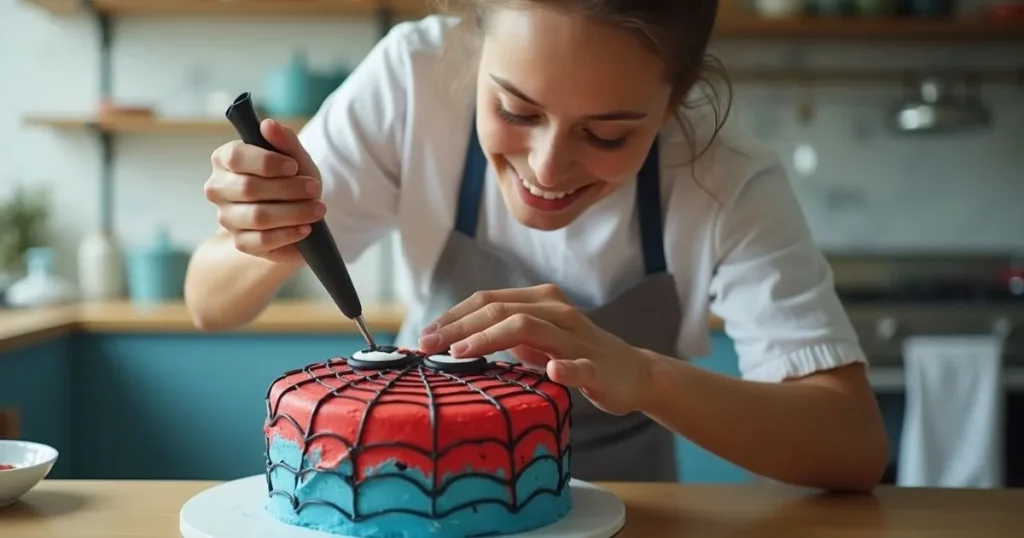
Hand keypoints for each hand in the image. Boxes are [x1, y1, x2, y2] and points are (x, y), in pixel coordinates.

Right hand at [205, 119, 324, 264]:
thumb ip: (284, 141)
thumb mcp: (295, 158)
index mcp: (225, 159)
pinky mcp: (240, 241)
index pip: (236, 157)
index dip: (266, 162)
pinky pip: (261, 242)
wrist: (298, 210)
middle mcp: (218, 188)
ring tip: (318, 209)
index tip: (294, 166)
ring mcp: (227, 217)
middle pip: (248, 189)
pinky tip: (306, 230)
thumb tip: (268, 124)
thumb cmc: (292, 178)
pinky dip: (287, 235)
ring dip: (293, 213)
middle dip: (287, 189)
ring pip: (256, 217)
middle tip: (315, 189)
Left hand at [417, 284, 657, 414]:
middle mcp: (556, 311)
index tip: (424, 335)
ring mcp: (577, 338)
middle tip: (428, 345)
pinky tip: (551, 371)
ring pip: (529, 328)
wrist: (632, 372)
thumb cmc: (574, 354)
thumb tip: (451, 340)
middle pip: (500, 310)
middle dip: (459, 327)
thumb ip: (501, 335)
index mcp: (539, 301)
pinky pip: (579, 366)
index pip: (488, 300)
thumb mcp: (534, 340)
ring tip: (460, 353)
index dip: (453, 316)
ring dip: (490, 338)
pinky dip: (564, 367)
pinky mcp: (597, 366)